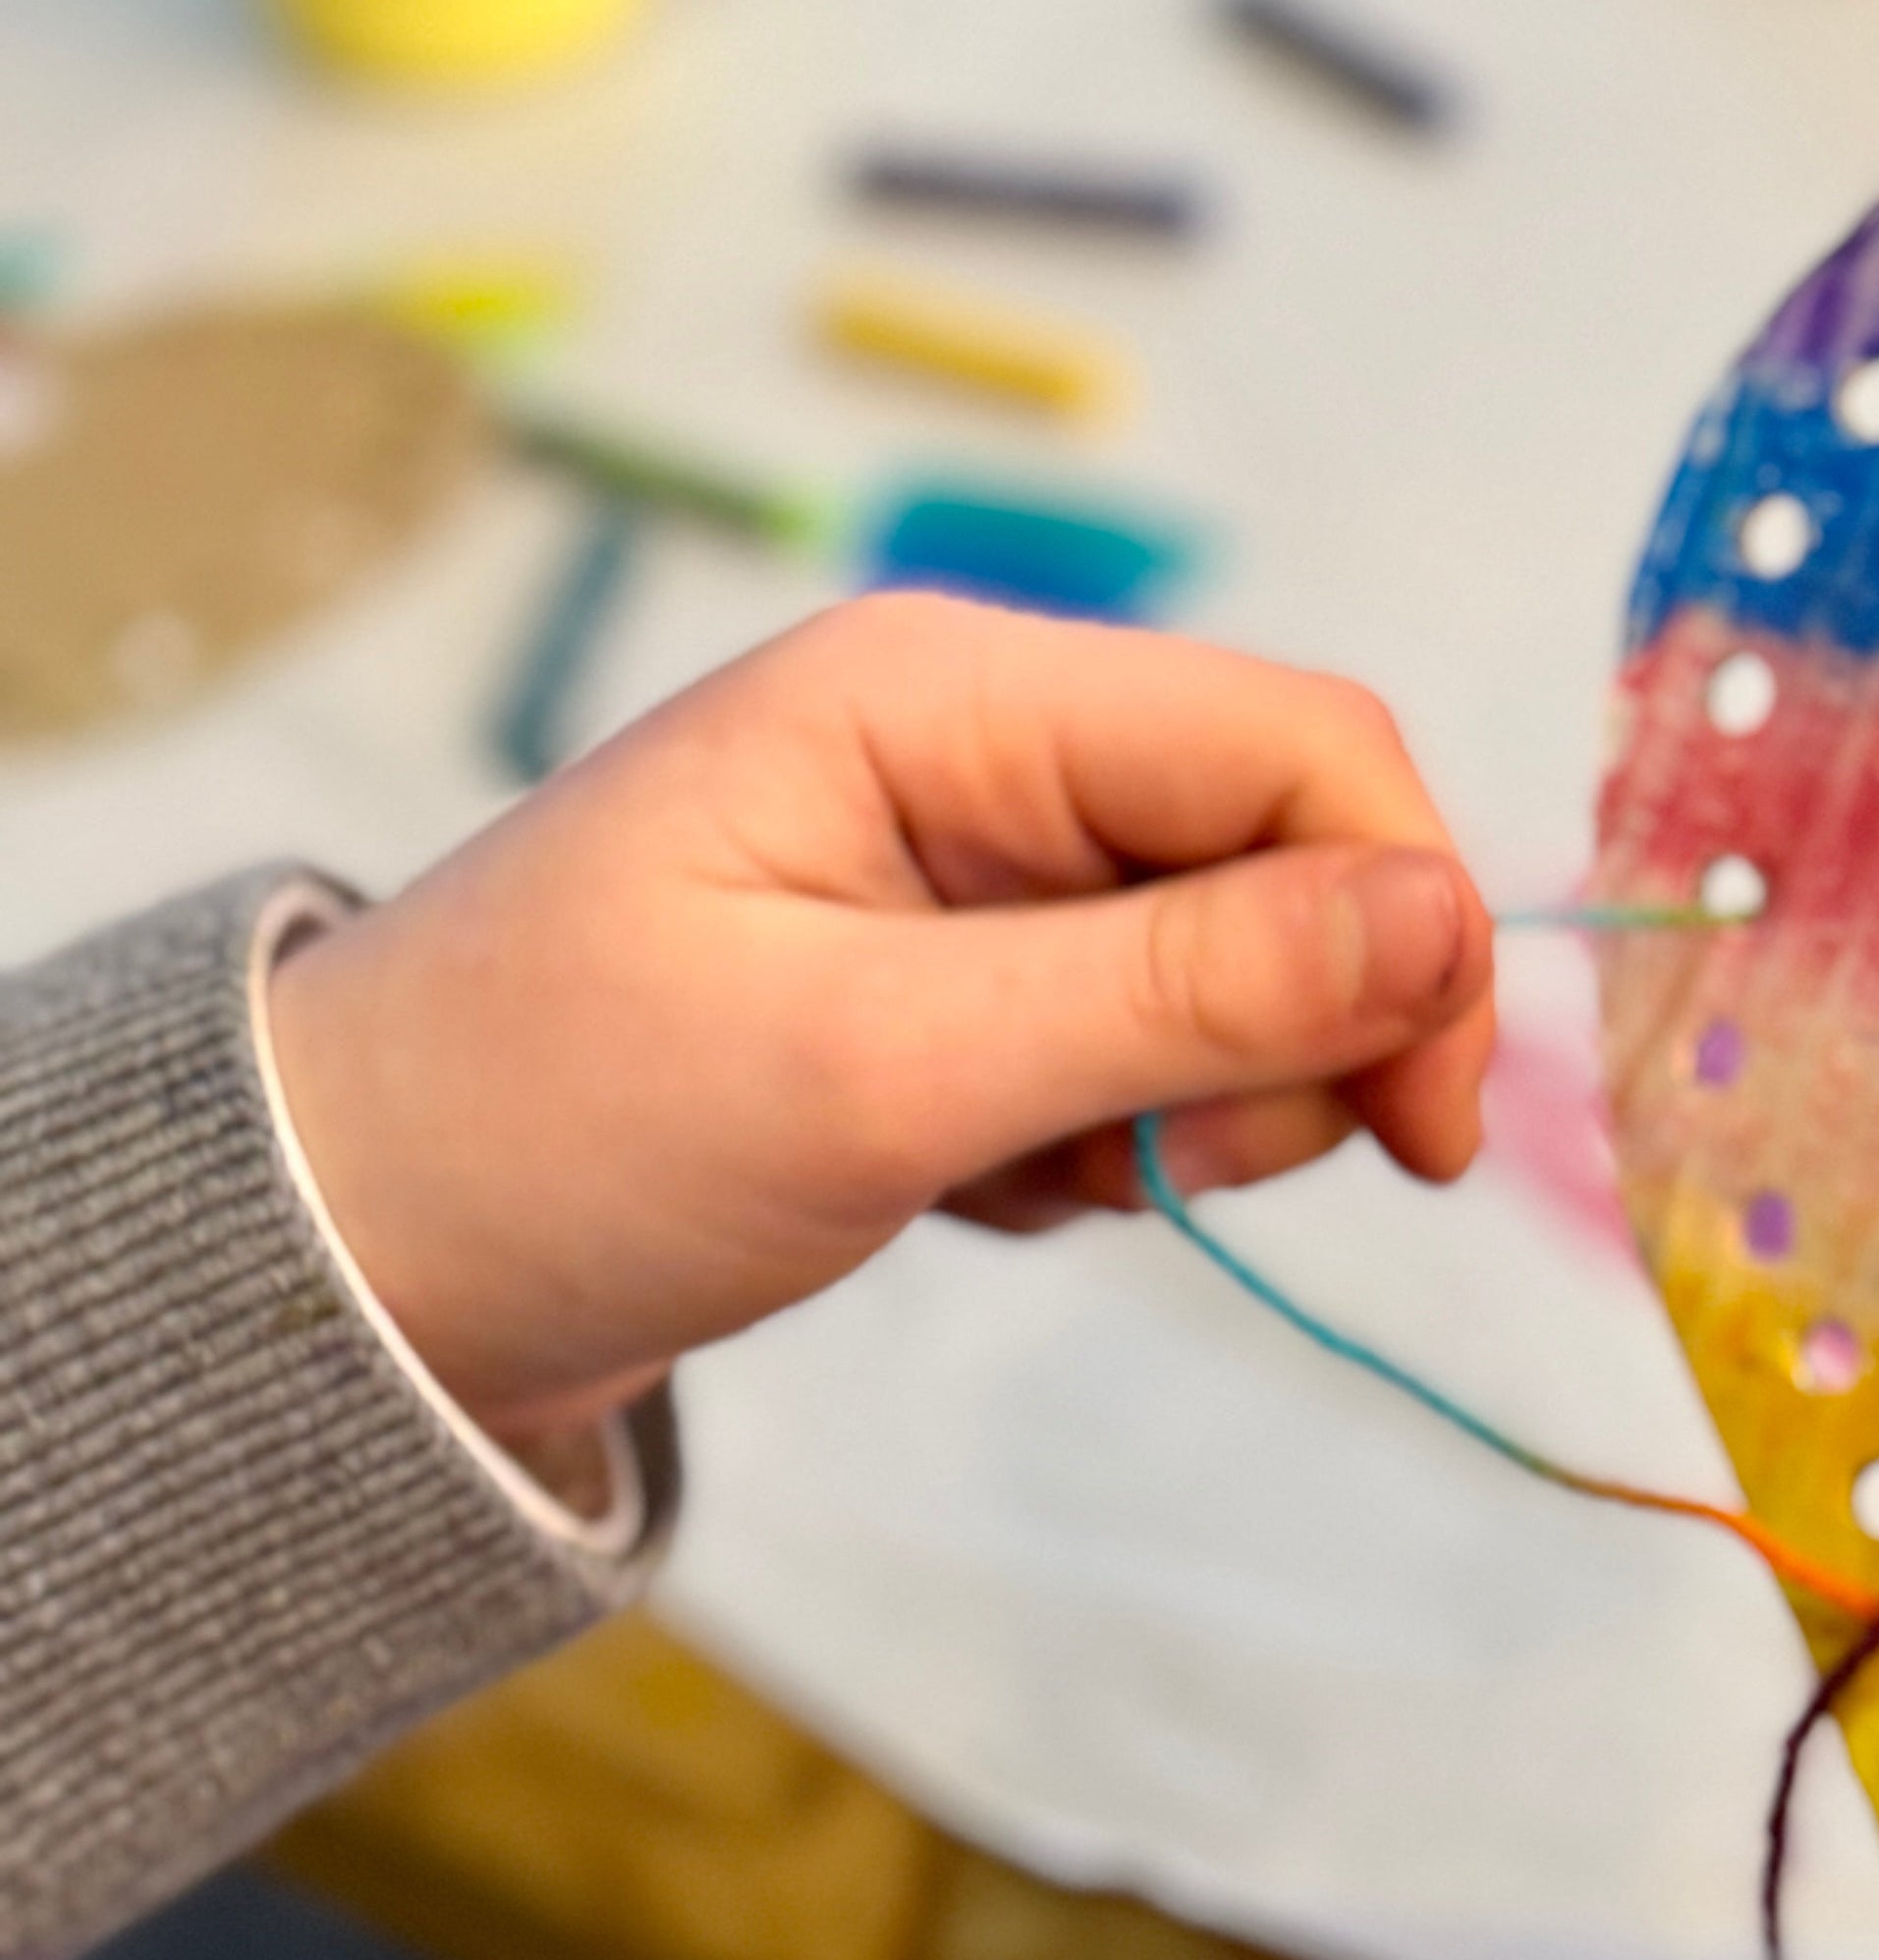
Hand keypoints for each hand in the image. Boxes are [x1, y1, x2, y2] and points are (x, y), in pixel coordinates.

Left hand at [266, 594, 1494, 1446]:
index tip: (1424, 1135)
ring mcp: (980, 861)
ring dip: (1197, 1108)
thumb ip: (1177, 992)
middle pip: (1293, 854)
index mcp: (950, 695)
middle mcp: (985, 745)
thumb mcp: (880, 1070)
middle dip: (1295, 1036)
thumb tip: (1445, 922)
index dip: (1410, 922)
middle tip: (1162, 1177)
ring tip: (1025, 1179)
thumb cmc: (559, 1135)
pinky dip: (1112, 1144)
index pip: (1299, 748)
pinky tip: (978, 1181)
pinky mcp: (972, 973)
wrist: (354, 1264)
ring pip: (1246, 967)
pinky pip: (1153, 1045)